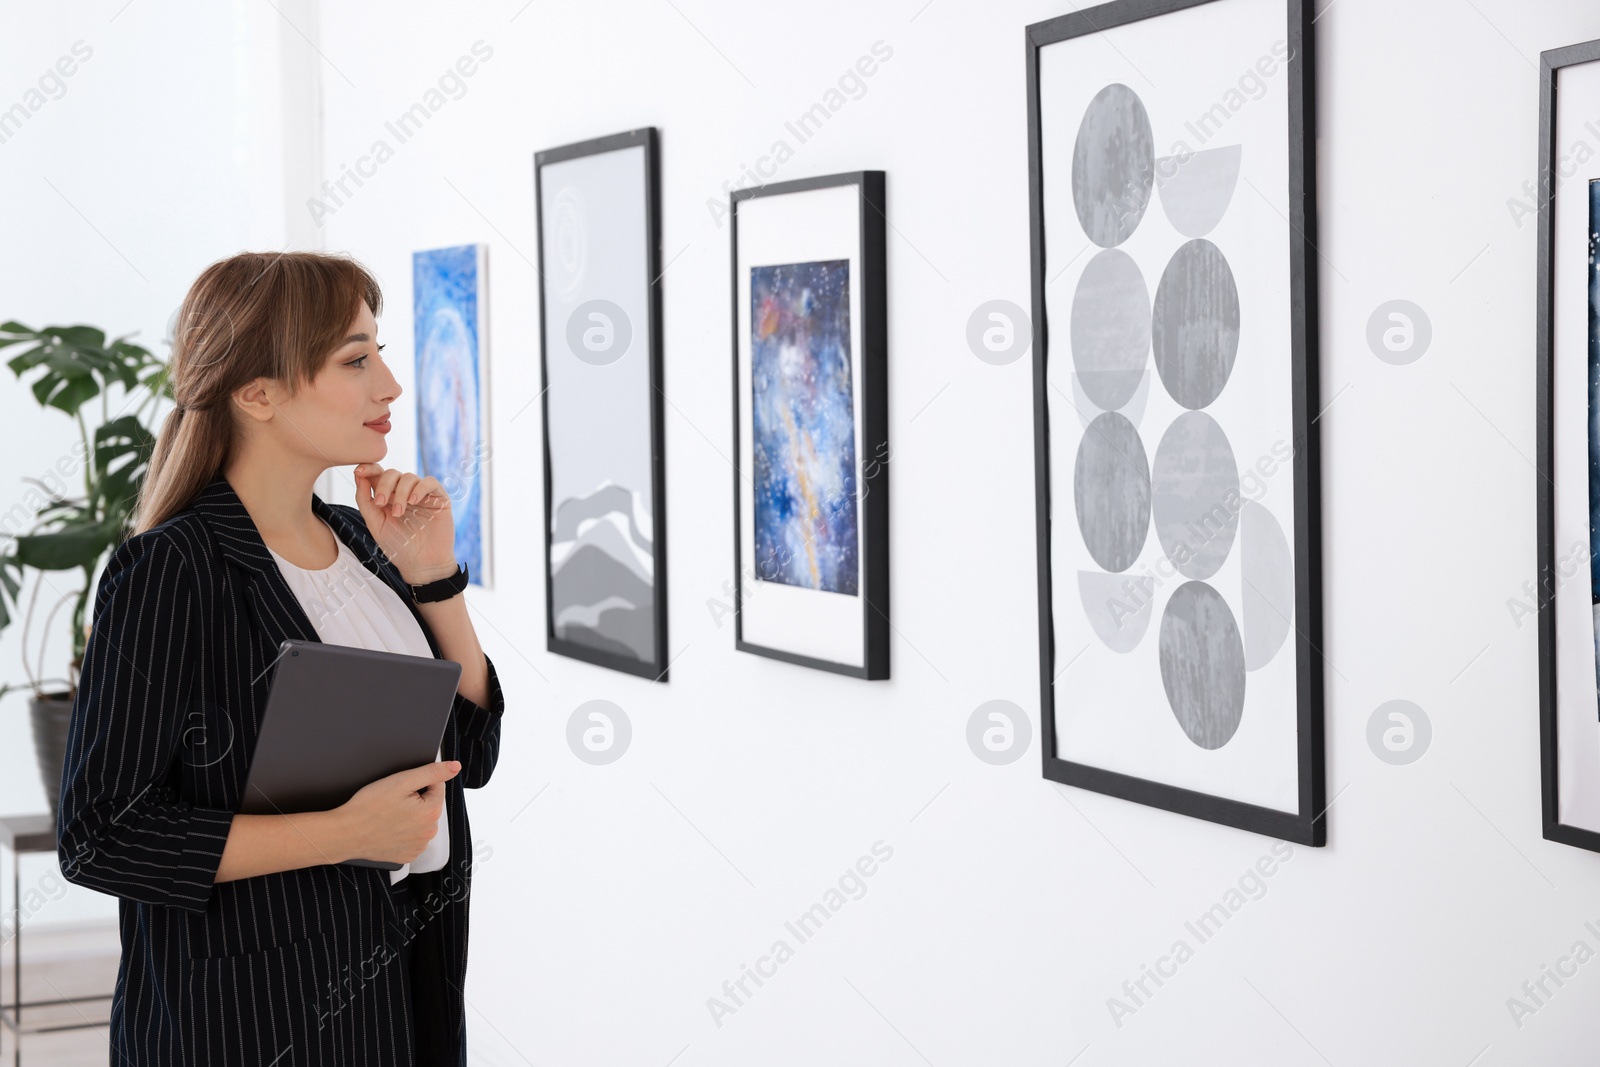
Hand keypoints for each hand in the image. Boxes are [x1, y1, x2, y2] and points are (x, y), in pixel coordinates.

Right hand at [332, 760, 459, 864]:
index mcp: (431, 812)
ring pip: (421, 822)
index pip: (436, 786)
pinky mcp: (407, 856)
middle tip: (392, 803)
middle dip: (415, 800)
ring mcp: (418, 846)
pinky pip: (412, 838)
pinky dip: (403, 832)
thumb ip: (432, 772)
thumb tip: (455, 767)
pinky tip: (388, 828)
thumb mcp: (401, 781)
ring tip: (388, 816)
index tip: (399, 790)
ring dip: (410, 817)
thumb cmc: (368, 807)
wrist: (345, 833)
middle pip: (429, 805)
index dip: (417, 784)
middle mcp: (429, 832)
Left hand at [353, 463, 457, 583]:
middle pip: (392, 473)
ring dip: (401, 493)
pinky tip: (414, 502)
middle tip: (381, 503)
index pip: (377, 474)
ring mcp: (422, 495)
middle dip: (384, 485)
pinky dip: (420, 488)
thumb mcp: (376, 525)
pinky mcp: (439, 498)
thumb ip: (365, 501)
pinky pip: (429, 482)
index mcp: (388, 497)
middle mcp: (404, 493)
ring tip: (400, 513)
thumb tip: (358, 476)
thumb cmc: (398, 547)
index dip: (368, 468)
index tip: (359, 471)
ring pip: (409, 477)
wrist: (422, 565)